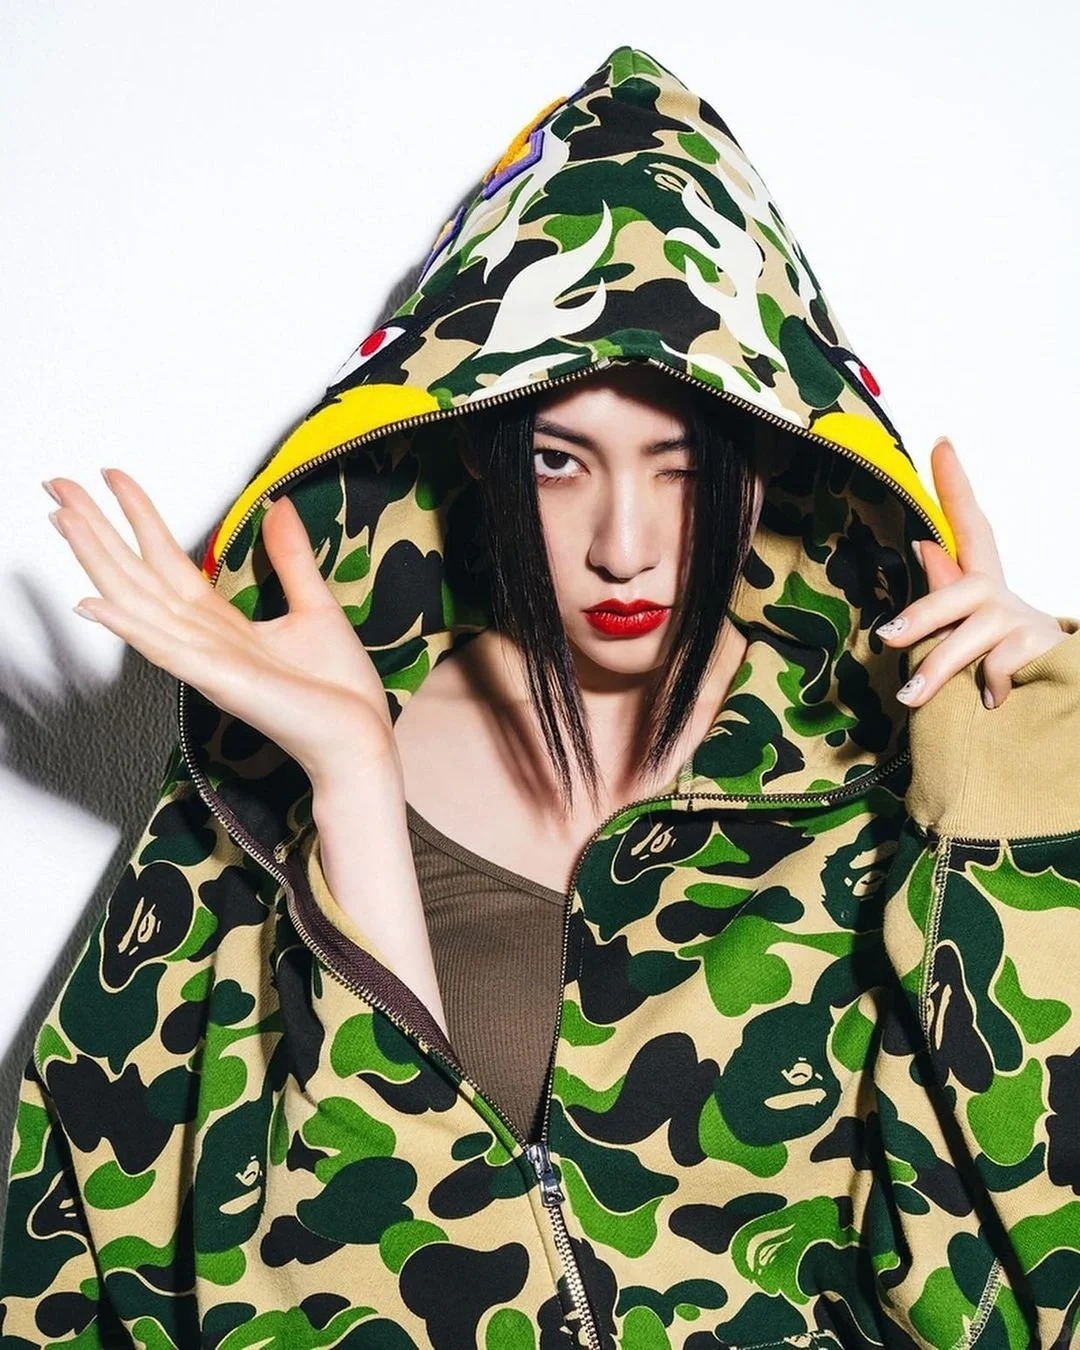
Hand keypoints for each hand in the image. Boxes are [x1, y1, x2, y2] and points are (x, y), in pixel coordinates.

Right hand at [43, 469, 398, 783]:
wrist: (359, 739)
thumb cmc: (338, 692)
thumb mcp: (314, 606)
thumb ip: (291, 558)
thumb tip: (280, 506)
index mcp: (223, 625)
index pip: (168, 562)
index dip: (140, 519)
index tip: (114, 479)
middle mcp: (204, 642)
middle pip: (138, 577)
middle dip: (98, 531)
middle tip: (60, 488)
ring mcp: (206, 662)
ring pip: (139, 604)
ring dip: (99, 563)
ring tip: (66, 523)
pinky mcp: (220, 682)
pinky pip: (166, 649)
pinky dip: (131, 626)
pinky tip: (97, 603)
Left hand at [875, 437, 1068, 709]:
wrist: (1059, 696)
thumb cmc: (999, 663)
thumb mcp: (967, 629)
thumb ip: (946, 591)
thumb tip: (923, 543)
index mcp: (983, 588)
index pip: (971, 528)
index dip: (956, 487)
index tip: (941, 444)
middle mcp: (1004, 599)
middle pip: (963, 590)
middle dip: (923, 613)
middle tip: (887, 638)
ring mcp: (1026, 622)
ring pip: (976, 635)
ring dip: (939, 666)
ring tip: (910, 697)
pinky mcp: (1045, 648)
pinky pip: (1002, 664)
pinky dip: (990, 684)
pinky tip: (991, 701)